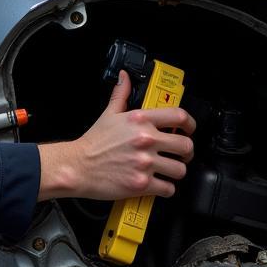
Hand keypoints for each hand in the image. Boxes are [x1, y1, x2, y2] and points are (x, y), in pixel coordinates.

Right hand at [37, 70, 194, 202]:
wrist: (77, 167)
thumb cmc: (92, 144)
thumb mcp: (108, 114)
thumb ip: (121, 95)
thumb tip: (125, 78)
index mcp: (139, 120)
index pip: (179, 116)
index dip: (190, 124)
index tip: (189, 129)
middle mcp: (145, 140)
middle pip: (186, 146)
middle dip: (186, 152)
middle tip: (180, 154)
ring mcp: (145, 163)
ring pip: (180, 170)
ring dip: (176, 172)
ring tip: (167, 170)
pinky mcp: (142, 184)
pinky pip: (168, 188)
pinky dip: (166, 188)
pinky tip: (158, 184)